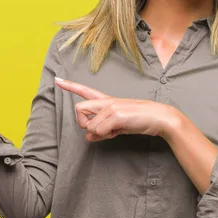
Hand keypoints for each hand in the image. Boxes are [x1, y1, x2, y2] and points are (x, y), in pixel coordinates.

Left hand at [54, 78, 179, 141]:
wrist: (160, 118)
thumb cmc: (139, 121)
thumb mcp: (117, 126)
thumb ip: (101, 130)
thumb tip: (87, 138)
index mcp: (106, 101)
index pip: (84, 90)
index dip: (69, 86)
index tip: (57, 79)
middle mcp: (106, 101)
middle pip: (79, 109)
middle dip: (84, 123)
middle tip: (98, 130)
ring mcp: (110, 106)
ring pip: (89, 125)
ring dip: (100, 133)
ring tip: (115, 131)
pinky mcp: (116, 114)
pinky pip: (99, 130)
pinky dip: (106, 136)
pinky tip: (118, 132)